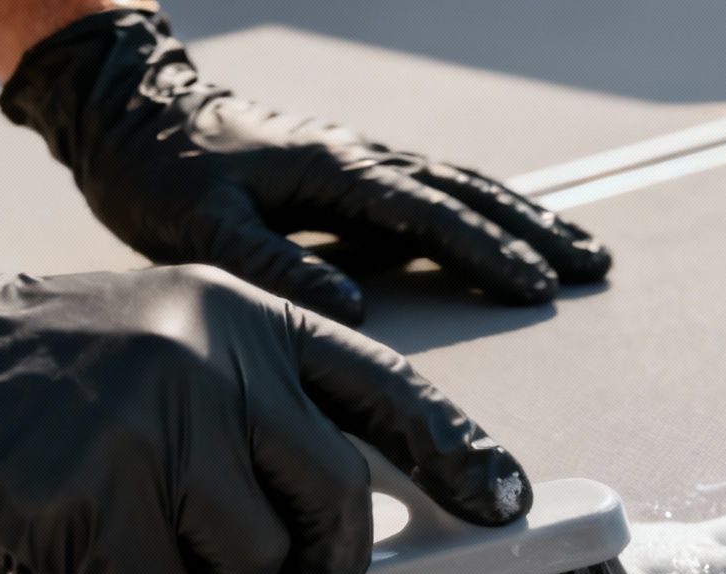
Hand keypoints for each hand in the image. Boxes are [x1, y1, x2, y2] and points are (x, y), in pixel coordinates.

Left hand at [0, 9, 610, 326]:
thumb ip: (272, 265)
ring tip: (580, 250)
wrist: (130, 109)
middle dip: (534, 230)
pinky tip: (506, 231)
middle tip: (595, 266)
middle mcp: (360, 157)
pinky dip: (481, 210)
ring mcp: (359, 159)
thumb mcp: (199, 226)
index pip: (429, 215)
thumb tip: (352, 311)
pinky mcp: (348, 169)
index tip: (536, 285)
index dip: (486, 252)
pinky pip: (433, 189)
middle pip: (467, 193)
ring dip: (523, 217)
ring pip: (459, 186)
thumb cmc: (156, 171)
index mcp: (334, 170)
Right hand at [0, 202, 530, 573]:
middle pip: (338, 499)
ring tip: (143, 558)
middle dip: (333, 573)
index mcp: (240, 317)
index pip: (387, 387)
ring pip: (252, 564)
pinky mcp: (94, 492)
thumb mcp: (158, 351)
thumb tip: (358, 526)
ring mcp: (155, 421)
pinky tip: (79, 564)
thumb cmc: (28, 384)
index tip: (507, 506)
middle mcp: (212, 357)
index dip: (458, 454)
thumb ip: (252, 414)